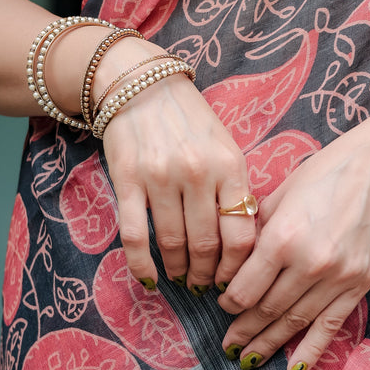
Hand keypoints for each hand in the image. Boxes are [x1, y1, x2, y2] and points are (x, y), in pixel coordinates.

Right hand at [99, 47, 256, 291]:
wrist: (142, 84)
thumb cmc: (191, 120)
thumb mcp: (226, 147)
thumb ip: (235, 189)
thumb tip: (242, 244)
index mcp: (229, 165)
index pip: (241, 234)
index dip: (237, 268)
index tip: (232, 280)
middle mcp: (198, 173)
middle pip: (206, 245)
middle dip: (206, 275)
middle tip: (203, 286)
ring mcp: (160, 177)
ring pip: (172, 243)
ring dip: (178, 270)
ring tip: (181, 279)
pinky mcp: (127, 180)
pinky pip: (134, 235)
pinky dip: (142, 265)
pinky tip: (149, 280)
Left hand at [215, 115, 369, 369]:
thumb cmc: (327, 172)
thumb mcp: (281, 194)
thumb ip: (256, 230)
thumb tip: (232, 261)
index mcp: (283, 238)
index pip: (244, 288)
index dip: (228, 302)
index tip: (220, 303)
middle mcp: (309, 264)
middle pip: (267, 309)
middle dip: (244, 328)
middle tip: (228, 342)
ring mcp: (339, 278)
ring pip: (295, 323)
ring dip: (269, 343)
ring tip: (249, 358)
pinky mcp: (360, 284)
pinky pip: (330, 325)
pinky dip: (311, 350)